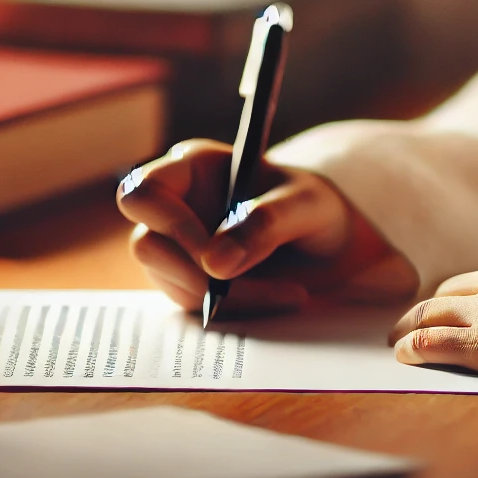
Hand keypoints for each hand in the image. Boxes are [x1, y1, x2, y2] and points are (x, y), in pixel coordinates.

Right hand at [116, 139, 416, 316]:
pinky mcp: (190, 283)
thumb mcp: (307, 204)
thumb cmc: (316, 205)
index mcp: (192, 167)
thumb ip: (265, 222)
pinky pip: (195, 307)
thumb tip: (215, 263)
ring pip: (171, 282)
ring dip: (227, 298)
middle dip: (193, 274)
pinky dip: (238, 311)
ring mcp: (178, 247)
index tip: (216, 258)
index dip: (171, 225)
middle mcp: (176, 205)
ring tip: (286, 292)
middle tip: (243, 286)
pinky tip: (278, 298)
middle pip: (145, 244)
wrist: (331, 242)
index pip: (145, 192)